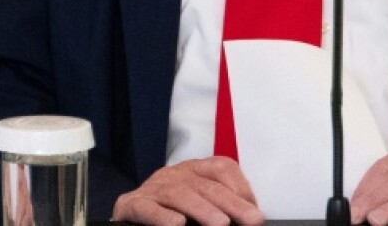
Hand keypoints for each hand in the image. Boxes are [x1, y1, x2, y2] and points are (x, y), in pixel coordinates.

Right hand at [112, 156, 265, 225]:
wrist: (132, 217)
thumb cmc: (171, 214)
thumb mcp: (199, 209)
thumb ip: (221, 210)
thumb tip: (251, 218)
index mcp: (193, 171)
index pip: (221, 167)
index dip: (241, 188)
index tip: (256, 212)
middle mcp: (174, 175)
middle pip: (205, 184)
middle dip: (231, 203)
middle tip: (252, 220)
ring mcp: (151, 188)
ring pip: (178, 193)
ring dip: (202, 209)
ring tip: (221, 225)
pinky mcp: (131, 205)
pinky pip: (147, 208)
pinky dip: (162, 217)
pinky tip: (177, 224)